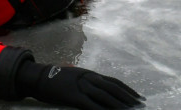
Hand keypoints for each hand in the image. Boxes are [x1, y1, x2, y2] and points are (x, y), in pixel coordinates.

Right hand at [15, 60, 143, 109]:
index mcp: (92, 74)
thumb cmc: (57, 78)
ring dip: (118, 105)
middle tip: (140, 105)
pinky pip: (90, 105)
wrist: (40, 77)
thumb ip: (88, 81)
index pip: (115, 82)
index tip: (139, 97)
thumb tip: (100, 87)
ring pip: (105, 96)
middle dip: (128, 98)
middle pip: (114, 88)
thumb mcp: (76, 76)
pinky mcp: (73, 96)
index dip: (128, 90)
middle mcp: (90, 78)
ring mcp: (82, 86)